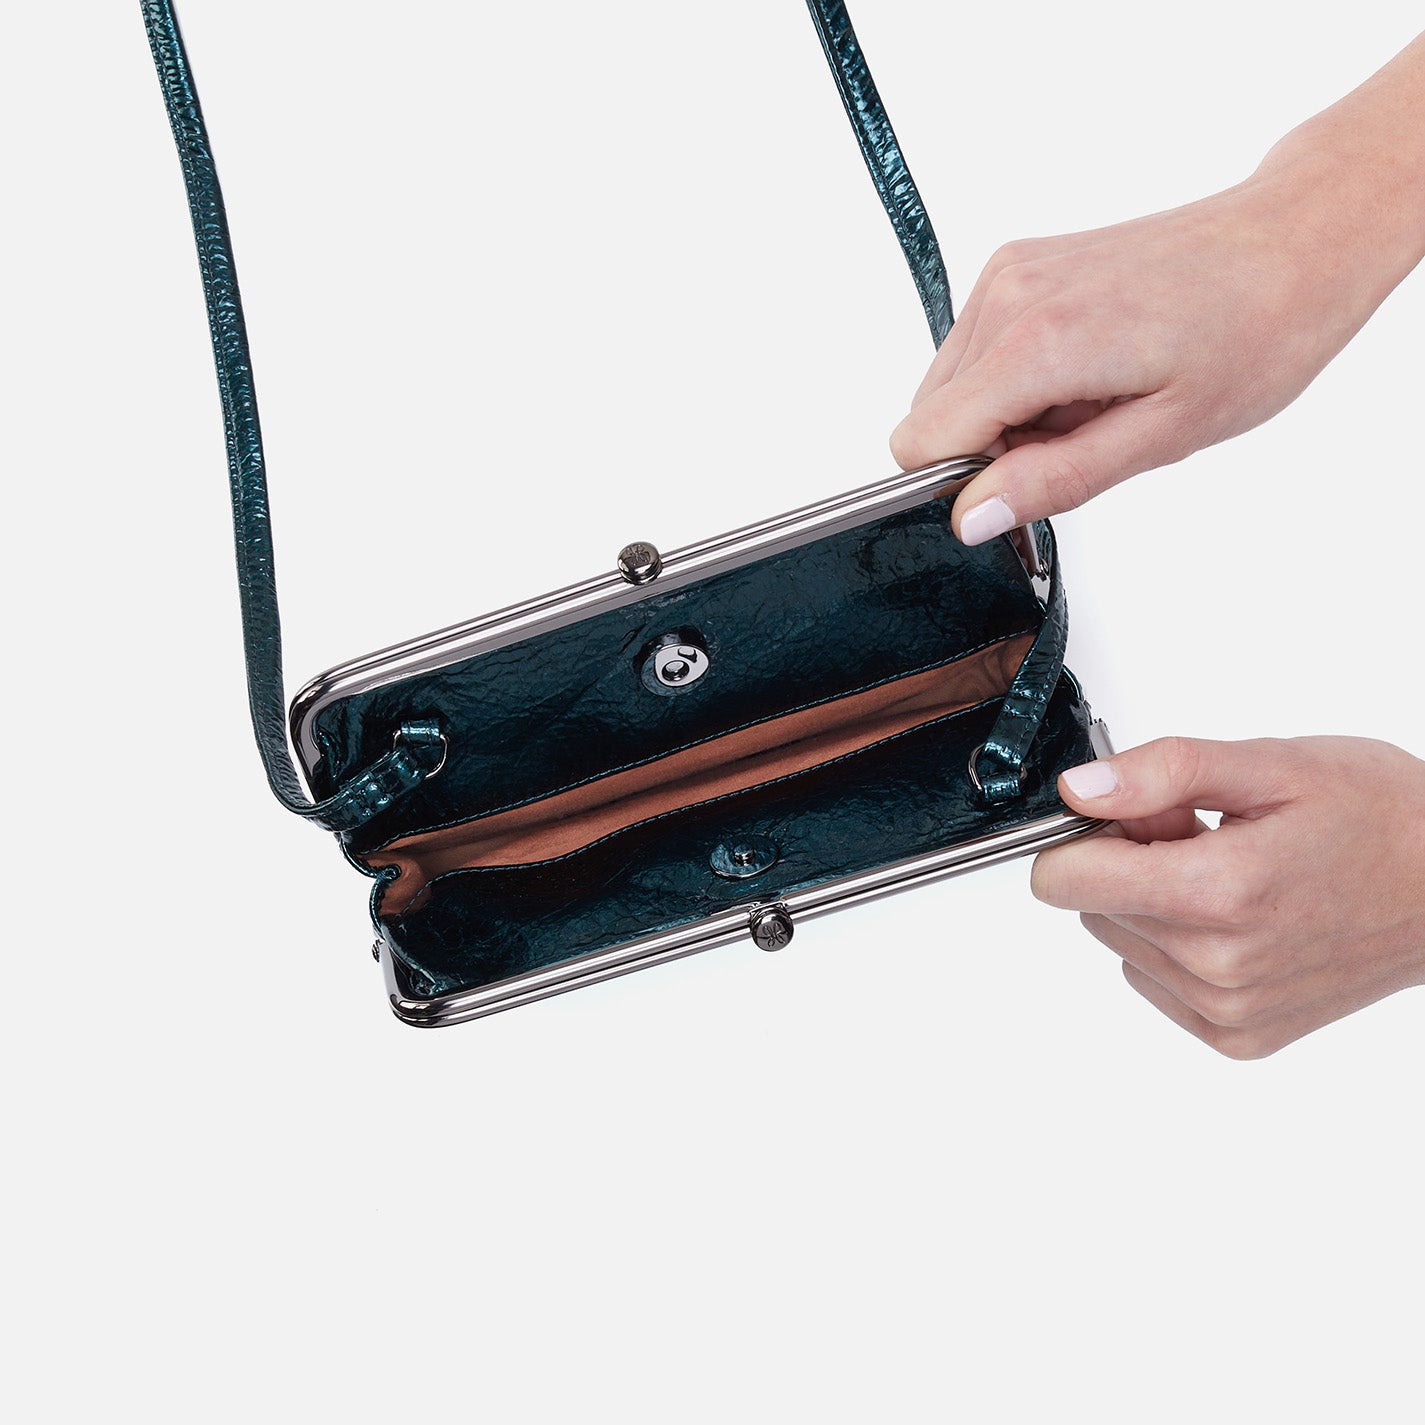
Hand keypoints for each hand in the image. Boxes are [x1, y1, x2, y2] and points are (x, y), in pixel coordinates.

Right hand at [888, 35, 1424, 543]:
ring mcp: (1011, 271)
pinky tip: (1086, 368)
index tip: (1028, 482)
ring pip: (951, 387)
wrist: (1295, 240)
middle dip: (991, 448)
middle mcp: (1010, 294)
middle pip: (932, 416)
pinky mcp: (1019, 263)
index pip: (921, 441)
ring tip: (1093, 398)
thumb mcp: (1162, 437)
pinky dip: (1019, 377)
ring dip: (1007, 413)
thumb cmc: (1256, 330)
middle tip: (1081, 435)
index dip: (964, 482)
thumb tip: (973, 516)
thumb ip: (1054, 480)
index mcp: (1039, 341)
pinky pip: (977, 350)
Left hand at [1031, 736, 1424, 1056]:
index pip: (1065, 880)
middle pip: (1092, 905)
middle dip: (1131, 861)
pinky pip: (1155, 980)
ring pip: (1122, 941)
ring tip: (1233, 871)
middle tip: (1205, 833)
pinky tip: (1240, 916)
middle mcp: (1217, 965)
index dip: (1085, 834)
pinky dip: (1179, 944)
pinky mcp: (1238, 1034)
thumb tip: (1079, 791)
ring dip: (1157, 902)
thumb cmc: (1379, 818)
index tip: (1131, 813)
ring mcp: (1228, 1009)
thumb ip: (1159, 773)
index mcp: (1218, 894)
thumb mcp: (1268, 765)